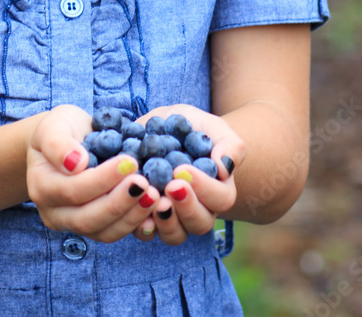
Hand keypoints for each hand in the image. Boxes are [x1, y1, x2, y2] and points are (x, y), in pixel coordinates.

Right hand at [26, 104, 160, 242]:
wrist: (67, 141)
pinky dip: (136, 223)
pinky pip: (114, 233)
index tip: (130, 161)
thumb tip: (76, 163)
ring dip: (131, 216)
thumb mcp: (54, 124)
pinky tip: (154, 208)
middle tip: (146, 185)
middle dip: (120, 203)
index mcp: (41, 185)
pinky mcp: (94, 228)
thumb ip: (58, 142)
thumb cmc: (61, 129)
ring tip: (154, 196)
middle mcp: (54, 212)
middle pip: (88, 218)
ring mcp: (73, 224)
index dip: (103, 179)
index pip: (74, 189)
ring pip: (104, 232)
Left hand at [131, 104, 244, 245]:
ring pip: (174, 234)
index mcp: (218, 189)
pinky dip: (140, 225)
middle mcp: (197, 209)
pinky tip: (132, 208)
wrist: (163, 127)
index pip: (220, 199)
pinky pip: (146, 232)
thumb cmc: (194, 126)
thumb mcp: (212, 127)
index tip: (183, 170)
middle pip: (200, 223)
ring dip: (165, 221)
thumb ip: (229, 145)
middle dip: (186, 207)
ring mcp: (173, 216)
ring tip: (153, 198)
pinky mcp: (147, 215)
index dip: (204, 188)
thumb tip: (225, 168)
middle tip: (171, 186)